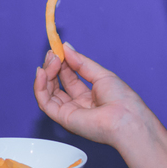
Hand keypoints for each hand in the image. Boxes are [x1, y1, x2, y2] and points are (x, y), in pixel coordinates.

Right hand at [34, 43, 152, 148]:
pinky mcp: (63, 118)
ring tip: (52, 61)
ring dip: (46, 74)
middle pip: (56, 84)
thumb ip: (81, 62)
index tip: (58, 49)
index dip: (62, 62)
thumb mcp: (101, 74)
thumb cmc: (122, 101)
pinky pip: (44, 102)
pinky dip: (39, 86)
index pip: (68, 77)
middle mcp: (77, 104)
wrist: (127, 118)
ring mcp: (69, 111)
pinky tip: (43, 73)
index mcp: (88, 95)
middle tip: (53, 54)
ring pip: (47, 92)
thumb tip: (66, 48)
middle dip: (52, 66)